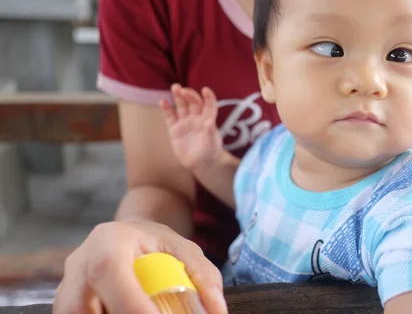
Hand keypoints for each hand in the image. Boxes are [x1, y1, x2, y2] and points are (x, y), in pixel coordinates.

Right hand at [53, 220, 226, 313]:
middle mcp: (79, 263)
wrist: (127, 236)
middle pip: (81, 306)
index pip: (109, 272)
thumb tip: (216, 311)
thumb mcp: (184, 250)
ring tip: (144, 310)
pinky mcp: (63, 305)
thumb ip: (203, 276)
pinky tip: (122, 313)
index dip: (130, 303)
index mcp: (109, 242)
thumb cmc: (156, 244)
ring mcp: (66, 287)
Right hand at [160, 84, 222, 170]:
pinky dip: (166, 109)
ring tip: (175, 87)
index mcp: (208, 119)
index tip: (205, 90)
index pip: (209, 104)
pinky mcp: (174, 129)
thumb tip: (209, 121)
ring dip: (178, 96)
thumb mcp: (212, 144)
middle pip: (193, 102)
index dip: (208, 97)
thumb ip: (210, 132)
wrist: (200, 164)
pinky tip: (163, 102)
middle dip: (189, 94)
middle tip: (182, 89)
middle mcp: (196, 118)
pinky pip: (170, 116)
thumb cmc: (210, 152)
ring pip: (181, 106)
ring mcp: (185, 122)